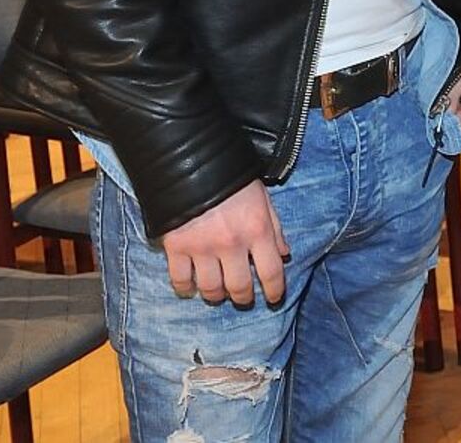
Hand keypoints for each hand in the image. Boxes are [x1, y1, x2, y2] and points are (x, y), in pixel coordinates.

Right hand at [160, 180, 288, 307]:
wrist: (192, 162)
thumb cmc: (233, 178)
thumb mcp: (262, 198)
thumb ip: (275, 228)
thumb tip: (284, 253)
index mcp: (257, 230)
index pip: (271, 272)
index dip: (274, 290)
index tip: (274, 299)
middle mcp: (232, 244)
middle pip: (239, 286)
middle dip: (243, 297)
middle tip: (243, 298)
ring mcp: (203, 248)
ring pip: (211, 288)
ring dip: (216, 295)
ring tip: (218, 293)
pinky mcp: (177, 247)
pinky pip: (180, 279)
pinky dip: (185, 288)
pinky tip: (190, 287)